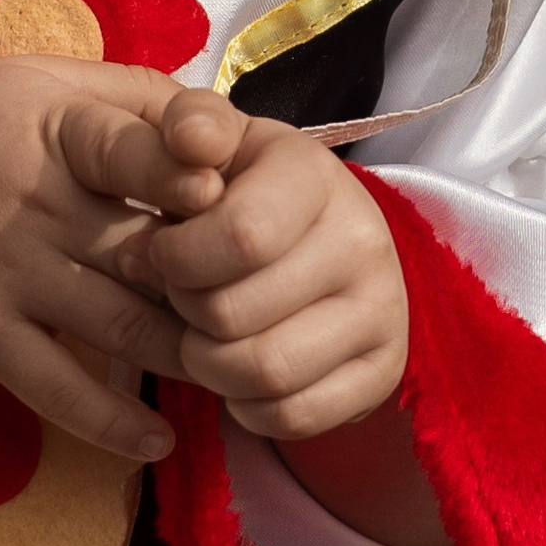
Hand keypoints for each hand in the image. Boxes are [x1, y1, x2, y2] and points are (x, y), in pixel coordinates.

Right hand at [0, 60, 227, 461]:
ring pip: (125, 324)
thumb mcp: (37, 80)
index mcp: (58, 128)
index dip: (203, 177)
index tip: (239, 201)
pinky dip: (112, 420)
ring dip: (187, 353)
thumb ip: (128, 99)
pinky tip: (159, 438)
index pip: (148, 153)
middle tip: (272, 310)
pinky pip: (57, 387)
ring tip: (236, 370)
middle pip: (152, 251)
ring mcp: (11, 273)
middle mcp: (41, 202)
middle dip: (218, 286)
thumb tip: (220, 127)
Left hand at [120, 94, 407, 440]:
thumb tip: (191, 140)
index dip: (177, 257)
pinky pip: (294, 418)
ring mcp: (384, 311)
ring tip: (205, 336)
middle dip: (185, 312)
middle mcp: (365, 241)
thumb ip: (191, 127)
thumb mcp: (219, 145)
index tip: (162, 251)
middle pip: (234, 313)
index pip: (241, 235)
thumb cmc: (246, 190)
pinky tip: (243, 371)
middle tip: (184, 295)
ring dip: (210, 365)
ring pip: (263, 372)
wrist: (321, 238)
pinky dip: (249, 406)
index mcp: (316, 175)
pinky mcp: (384, 373)